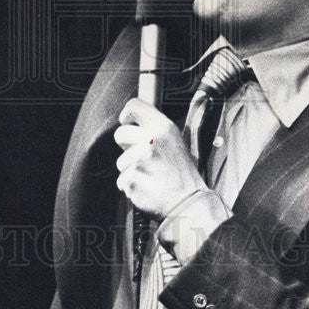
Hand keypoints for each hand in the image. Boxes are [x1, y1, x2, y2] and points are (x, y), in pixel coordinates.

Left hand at [114, 98, 207, 220]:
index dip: (127, 115)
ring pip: (120, 161)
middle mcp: (150, 139)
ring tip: (149, 175)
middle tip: (142, 157)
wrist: (188, 202)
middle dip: (126, 147)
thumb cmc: (182, 173)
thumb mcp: (175, 140)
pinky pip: (121, 180)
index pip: (134, 105)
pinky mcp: (131, 178)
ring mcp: (139, 159)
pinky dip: (131, 186)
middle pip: (120, 134)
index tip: (128, 123)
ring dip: (130, 169)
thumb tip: (134, 119)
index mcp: (162, 127)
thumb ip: (155, 128)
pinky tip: (147, 187)